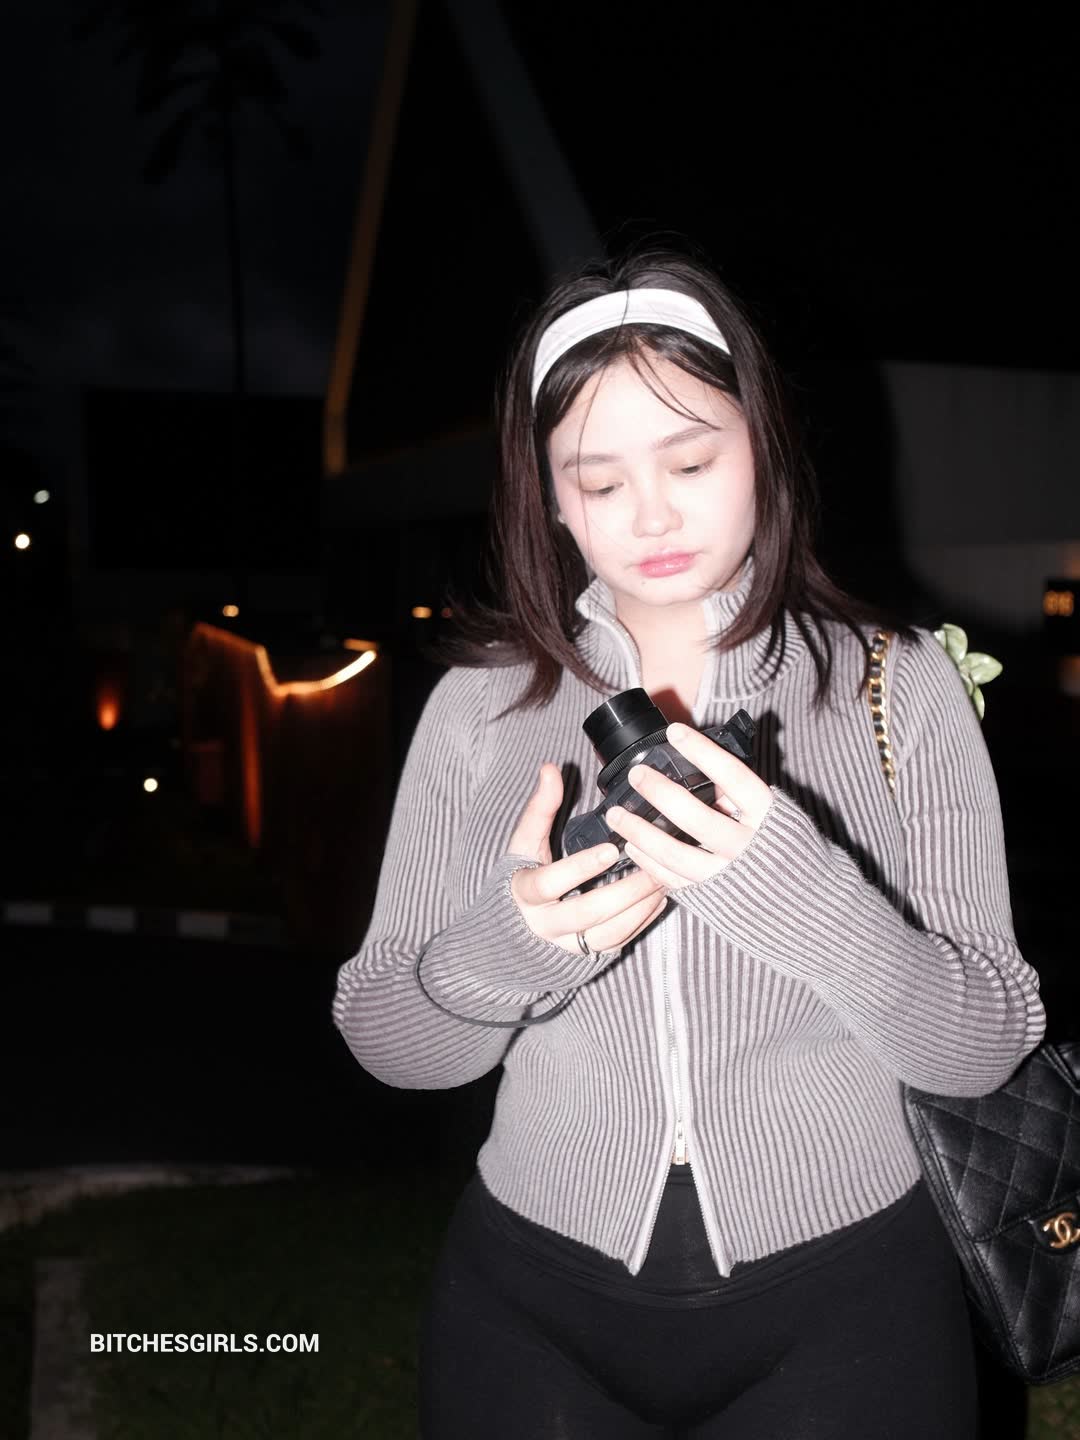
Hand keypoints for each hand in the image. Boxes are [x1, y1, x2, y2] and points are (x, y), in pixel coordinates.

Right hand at [507, 763, 669, 955]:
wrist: (511, 933)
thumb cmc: (522, 877)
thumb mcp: (523, 844)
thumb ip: (539, 808)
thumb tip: (550, 768)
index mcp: (526, 894)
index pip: (551, 883)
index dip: (580, 868)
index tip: (611, 850)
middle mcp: (545, 925)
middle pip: (587, 913)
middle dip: (625, 891)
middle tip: (654, 868)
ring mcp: (567, 945)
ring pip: (608, 933)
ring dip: (639, 907)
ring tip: (664, 880)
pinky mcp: (586, 955)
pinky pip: (617, 942)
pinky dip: (641, 921)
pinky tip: (659, 899)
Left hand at [603, 723, 772, 889]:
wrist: (805, 904)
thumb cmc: (782, 848)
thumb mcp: (774, 814)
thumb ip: (739, 795)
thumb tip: (700, 767)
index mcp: (768, 816)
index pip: (734, 777)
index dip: (703, 752)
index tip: (675, 732)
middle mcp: (748, 848)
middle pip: (697, 818)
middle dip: (660, 793)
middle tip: (637, 775)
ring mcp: (728, 876)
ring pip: (675, 855)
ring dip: (640, 832)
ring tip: (615, 813)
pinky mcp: (711, 898)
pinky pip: (672, 880)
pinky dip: (647, 862)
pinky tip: (630, 845)